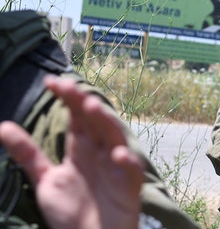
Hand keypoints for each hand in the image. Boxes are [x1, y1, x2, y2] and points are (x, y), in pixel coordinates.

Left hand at [0, 75, 144, 228]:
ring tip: (92, 108)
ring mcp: (117, 167)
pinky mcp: (130, 186)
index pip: (76, 116)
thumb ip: (28, 153)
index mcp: (82, 148)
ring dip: (106, 122)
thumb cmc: (73, 211)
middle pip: (95, 120)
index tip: (51, 82)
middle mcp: (101, 152)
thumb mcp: (46, 179)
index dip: (67, 98)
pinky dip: (128, 161)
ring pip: (115, 137)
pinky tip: (119, 154)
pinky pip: (133, 170)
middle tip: (70, 88)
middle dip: (84, 103)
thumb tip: (3, 125)